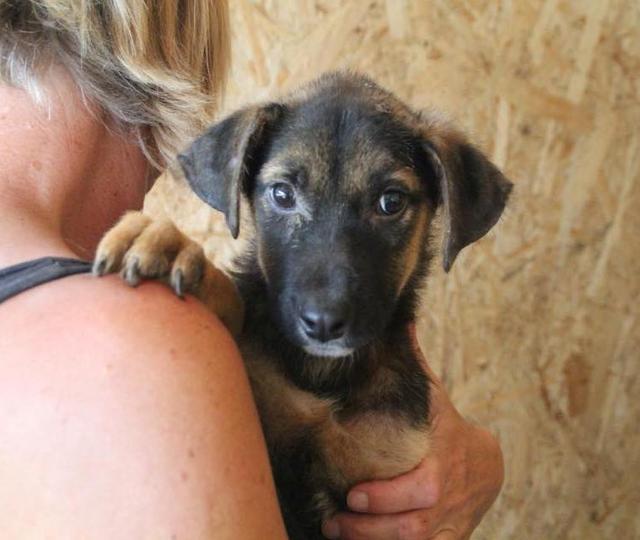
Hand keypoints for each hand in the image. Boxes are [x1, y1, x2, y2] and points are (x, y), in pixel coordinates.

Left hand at [322, 328, 503, 539]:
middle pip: (410, 525)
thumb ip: (414, 364)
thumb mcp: (434, 398)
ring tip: (335, 532)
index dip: (388, 496)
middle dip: (371, 527)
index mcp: (440, 462)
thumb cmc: (448, 430)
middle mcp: (443, 498)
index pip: (420, 486)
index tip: (353, 495)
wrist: (486, 468)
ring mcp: (445, 524)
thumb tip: (400, 321)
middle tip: (334, 519)